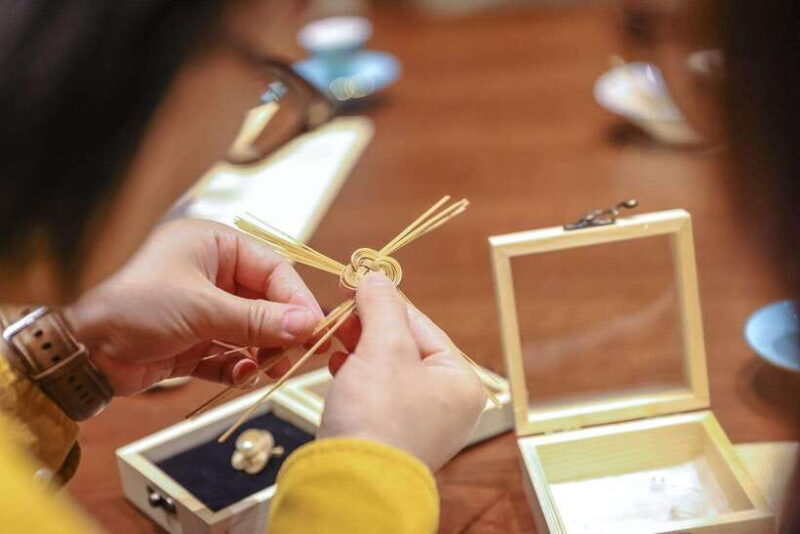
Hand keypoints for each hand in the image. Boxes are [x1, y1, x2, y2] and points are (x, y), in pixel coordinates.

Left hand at [65, 219, 322, 394]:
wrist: (84, 352)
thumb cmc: (136, 309)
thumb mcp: (204, 309)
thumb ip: (259, 319)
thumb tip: (309, 325)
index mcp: (213, 246)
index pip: (272, 268)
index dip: (296, 297)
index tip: (315, 326)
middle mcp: (211, 273)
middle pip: (265, 300)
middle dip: (281, 328)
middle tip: (301, 352)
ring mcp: (203, 307)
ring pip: (250, 329)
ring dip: (262, 350)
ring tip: (270, 368)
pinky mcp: (194, 340)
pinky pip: (230, 351)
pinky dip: (238, 365)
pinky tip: (241, 374)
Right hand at [318, 272, 485, 470]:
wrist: (350, 485)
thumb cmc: (377, 418)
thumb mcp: (383, 348)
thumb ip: (382, 306)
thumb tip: (375, 276)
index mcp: (460, 383)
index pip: (422, 325)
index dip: (385, 301)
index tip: (356, 283)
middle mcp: (446, 404)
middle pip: (404, 346)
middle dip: (368, 326)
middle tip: (339, 310)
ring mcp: (418, 422)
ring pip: (386, 368)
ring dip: (358, 347)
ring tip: (333, 335)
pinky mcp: (389, 434)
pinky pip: (375, 391)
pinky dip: (355, 373)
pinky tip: (336, 364)